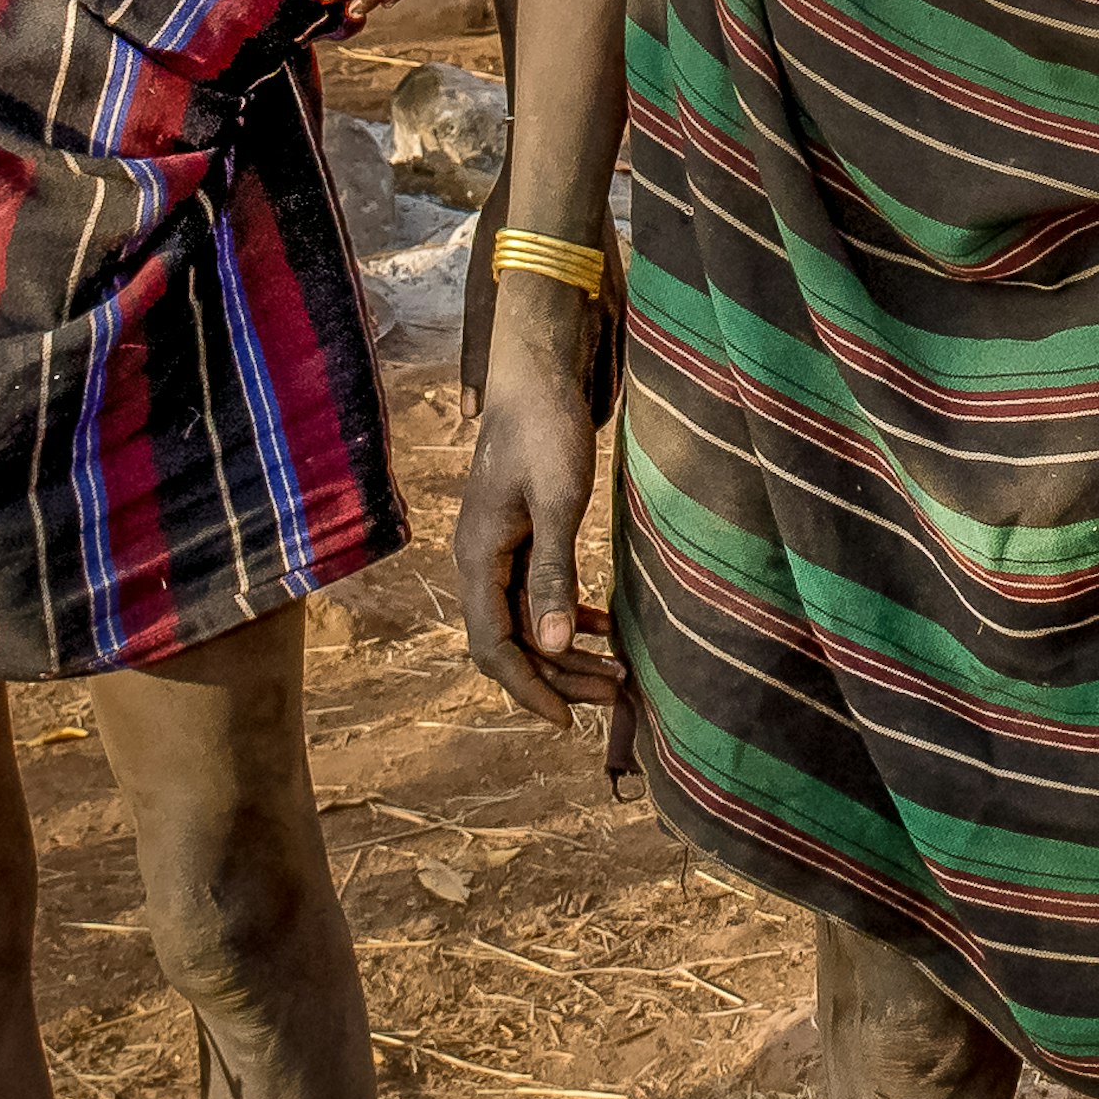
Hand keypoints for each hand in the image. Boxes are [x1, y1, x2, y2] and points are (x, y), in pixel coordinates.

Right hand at [453, 297, 624, 730]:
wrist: (535, 377)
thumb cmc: (546, 430)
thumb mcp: (558, 502)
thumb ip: (553, 573)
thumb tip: (555, 644)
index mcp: (478, 558)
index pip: (494, 648)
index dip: (529, 689)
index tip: (568, 721)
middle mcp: (478, 562)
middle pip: (509, 644)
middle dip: (559, 677)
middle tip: (616, 693)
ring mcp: (496, 551)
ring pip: (525, 624)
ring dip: (567, 652)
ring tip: (620, 671)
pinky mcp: (518, 538)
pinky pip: (535, 596)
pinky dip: (567, 618)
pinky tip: (605, 627)